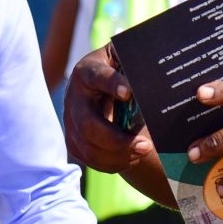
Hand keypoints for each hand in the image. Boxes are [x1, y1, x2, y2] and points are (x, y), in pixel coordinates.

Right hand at [64, 45, 151, 172]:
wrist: (97, 88)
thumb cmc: (119, 72)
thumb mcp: (124, 60)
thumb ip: (135, 64)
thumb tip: (151, 77)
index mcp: (88, 71)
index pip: (98, 77)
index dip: (112, 85)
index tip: (129, 93)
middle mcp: (74, 98)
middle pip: (88, 124)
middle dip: (117, 140)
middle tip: (146, 145)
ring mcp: (70, 122)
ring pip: (89, 148)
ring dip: (119, 155)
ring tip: (144, 151)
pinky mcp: (73, 142)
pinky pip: (91, 160)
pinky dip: (114, 163)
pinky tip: (133, 157)